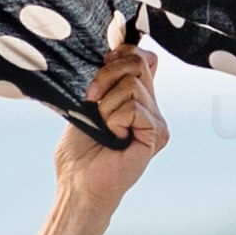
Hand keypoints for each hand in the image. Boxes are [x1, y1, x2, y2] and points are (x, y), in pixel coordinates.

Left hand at [55, 39, 165, 217]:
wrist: (78, 185)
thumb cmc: (78, 151)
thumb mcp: (88, 105)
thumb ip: (105, 80)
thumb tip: (112, 49)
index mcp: (137, 99)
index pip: (144, 57)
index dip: (122, 54)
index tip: (100, 68)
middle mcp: (152, 108)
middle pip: (139, 62)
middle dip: (107, 75)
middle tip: (92, 99)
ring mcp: (157, 121)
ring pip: (132, 85)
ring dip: (106, 106)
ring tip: (104, 128)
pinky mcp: (158, 134)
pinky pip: (133, 107)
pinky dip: (114, 119)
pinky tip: (113, 138)